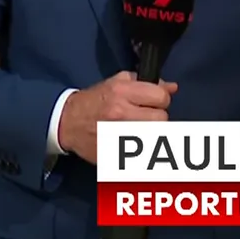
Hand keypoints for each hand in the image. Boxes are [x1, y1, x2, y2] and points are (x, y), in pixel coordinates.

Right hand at [57, 71, 177, 164]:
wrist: (68, 122)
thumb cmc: (94, 100)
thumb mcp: (116, 82)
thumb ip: (144, 83)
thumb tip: (172, 87)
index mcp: (122, 92)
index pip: (161, 98)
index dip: (161, 100)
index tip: (153, 103)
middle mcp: (121, 113)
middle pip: (161, 119)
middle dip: (157, 118)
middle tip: (147, 118)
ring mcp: (117, 136)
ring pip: (155, 138)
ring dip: (152, 134)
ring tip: (141, 131)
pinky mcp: (114, 154)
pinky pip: (142, 156)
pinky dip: (144, 151)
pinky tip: (135, 145)